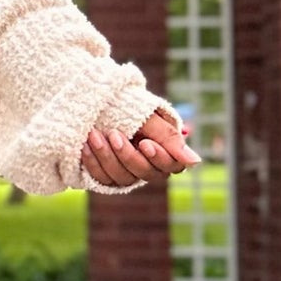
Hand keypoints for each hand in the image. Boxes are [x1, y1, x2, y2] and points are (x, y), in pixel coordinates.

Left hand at [81, 113, 200, 187]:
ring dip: (106, 156)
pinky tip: (85, 146)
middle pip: (145, 173)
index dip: (158, 158)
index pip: (172, 166)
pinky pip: (102, 178)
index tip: (144, 142)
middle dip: (127, 155)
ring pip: (122, 177)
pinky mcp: (107, 176)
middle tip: (113, 134)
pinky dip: (93, 162)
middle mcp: (148, 166)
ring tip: (93, 135)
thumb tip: (195, 162)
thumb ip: (169, 138)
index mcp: (165, 151)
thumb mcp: (149, 117)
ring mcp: (127, 173)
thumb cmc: (127, 106)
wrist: (97, 102)